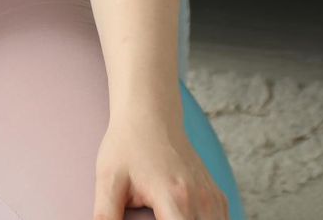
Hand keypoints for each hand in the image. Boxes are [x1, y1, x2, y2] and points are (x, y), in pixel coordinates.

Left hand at [93, 117, 229, 219]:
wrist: (149, 113)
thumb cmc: (127, 144)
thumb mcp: (108, 180)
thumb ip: (106, 215)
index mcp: (175, 199)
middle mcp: (201, 201)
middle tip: (154, 215)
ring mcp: (212, 198)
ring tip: (164, 214)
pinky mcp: (216, 196)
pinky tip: (182, 217)